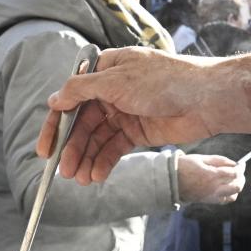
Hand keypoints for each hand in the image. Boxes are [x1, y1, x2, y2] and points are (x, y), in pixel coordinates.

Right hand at [37, 49, 231, 184]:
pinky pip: (114, 148)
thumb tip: (54, 100)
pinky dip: (104, 162)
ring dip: (87, 159)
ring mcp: (124, 112)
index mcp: (104, 71)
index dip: (55, 125)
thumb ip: (81, 90)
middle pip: (82, 123)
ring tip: (80, 178)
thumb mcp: (116, 81)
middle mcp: (111, 91)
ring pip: (97, 139)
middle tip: (64, 171)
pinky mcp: (137, 131)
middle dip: (72, 148)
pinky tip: (97, 175)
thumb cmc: (164, 81)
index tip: (45, 150)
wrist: (205, 99)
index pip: (70, 99)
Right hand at [177, 153, 242, 203]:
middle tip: (240, 172)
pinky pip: (225, 200)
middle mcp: (213, 188)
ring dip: (236, 187)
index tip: (242, 164)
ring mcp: (211, 196)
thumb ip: (220, 160)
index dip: (241, 168)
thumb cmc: (184, 166)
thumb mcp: (202, 158)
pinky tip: (226, 187)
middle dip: (241, 178)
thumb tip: (234, 163)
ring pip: (233, 195)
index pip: (234, 173)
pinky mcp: (208, 201)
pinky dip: (229, 194)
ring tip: (233, 180)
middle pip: (237, 186)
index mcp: (212, 175)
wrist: (170, 181)